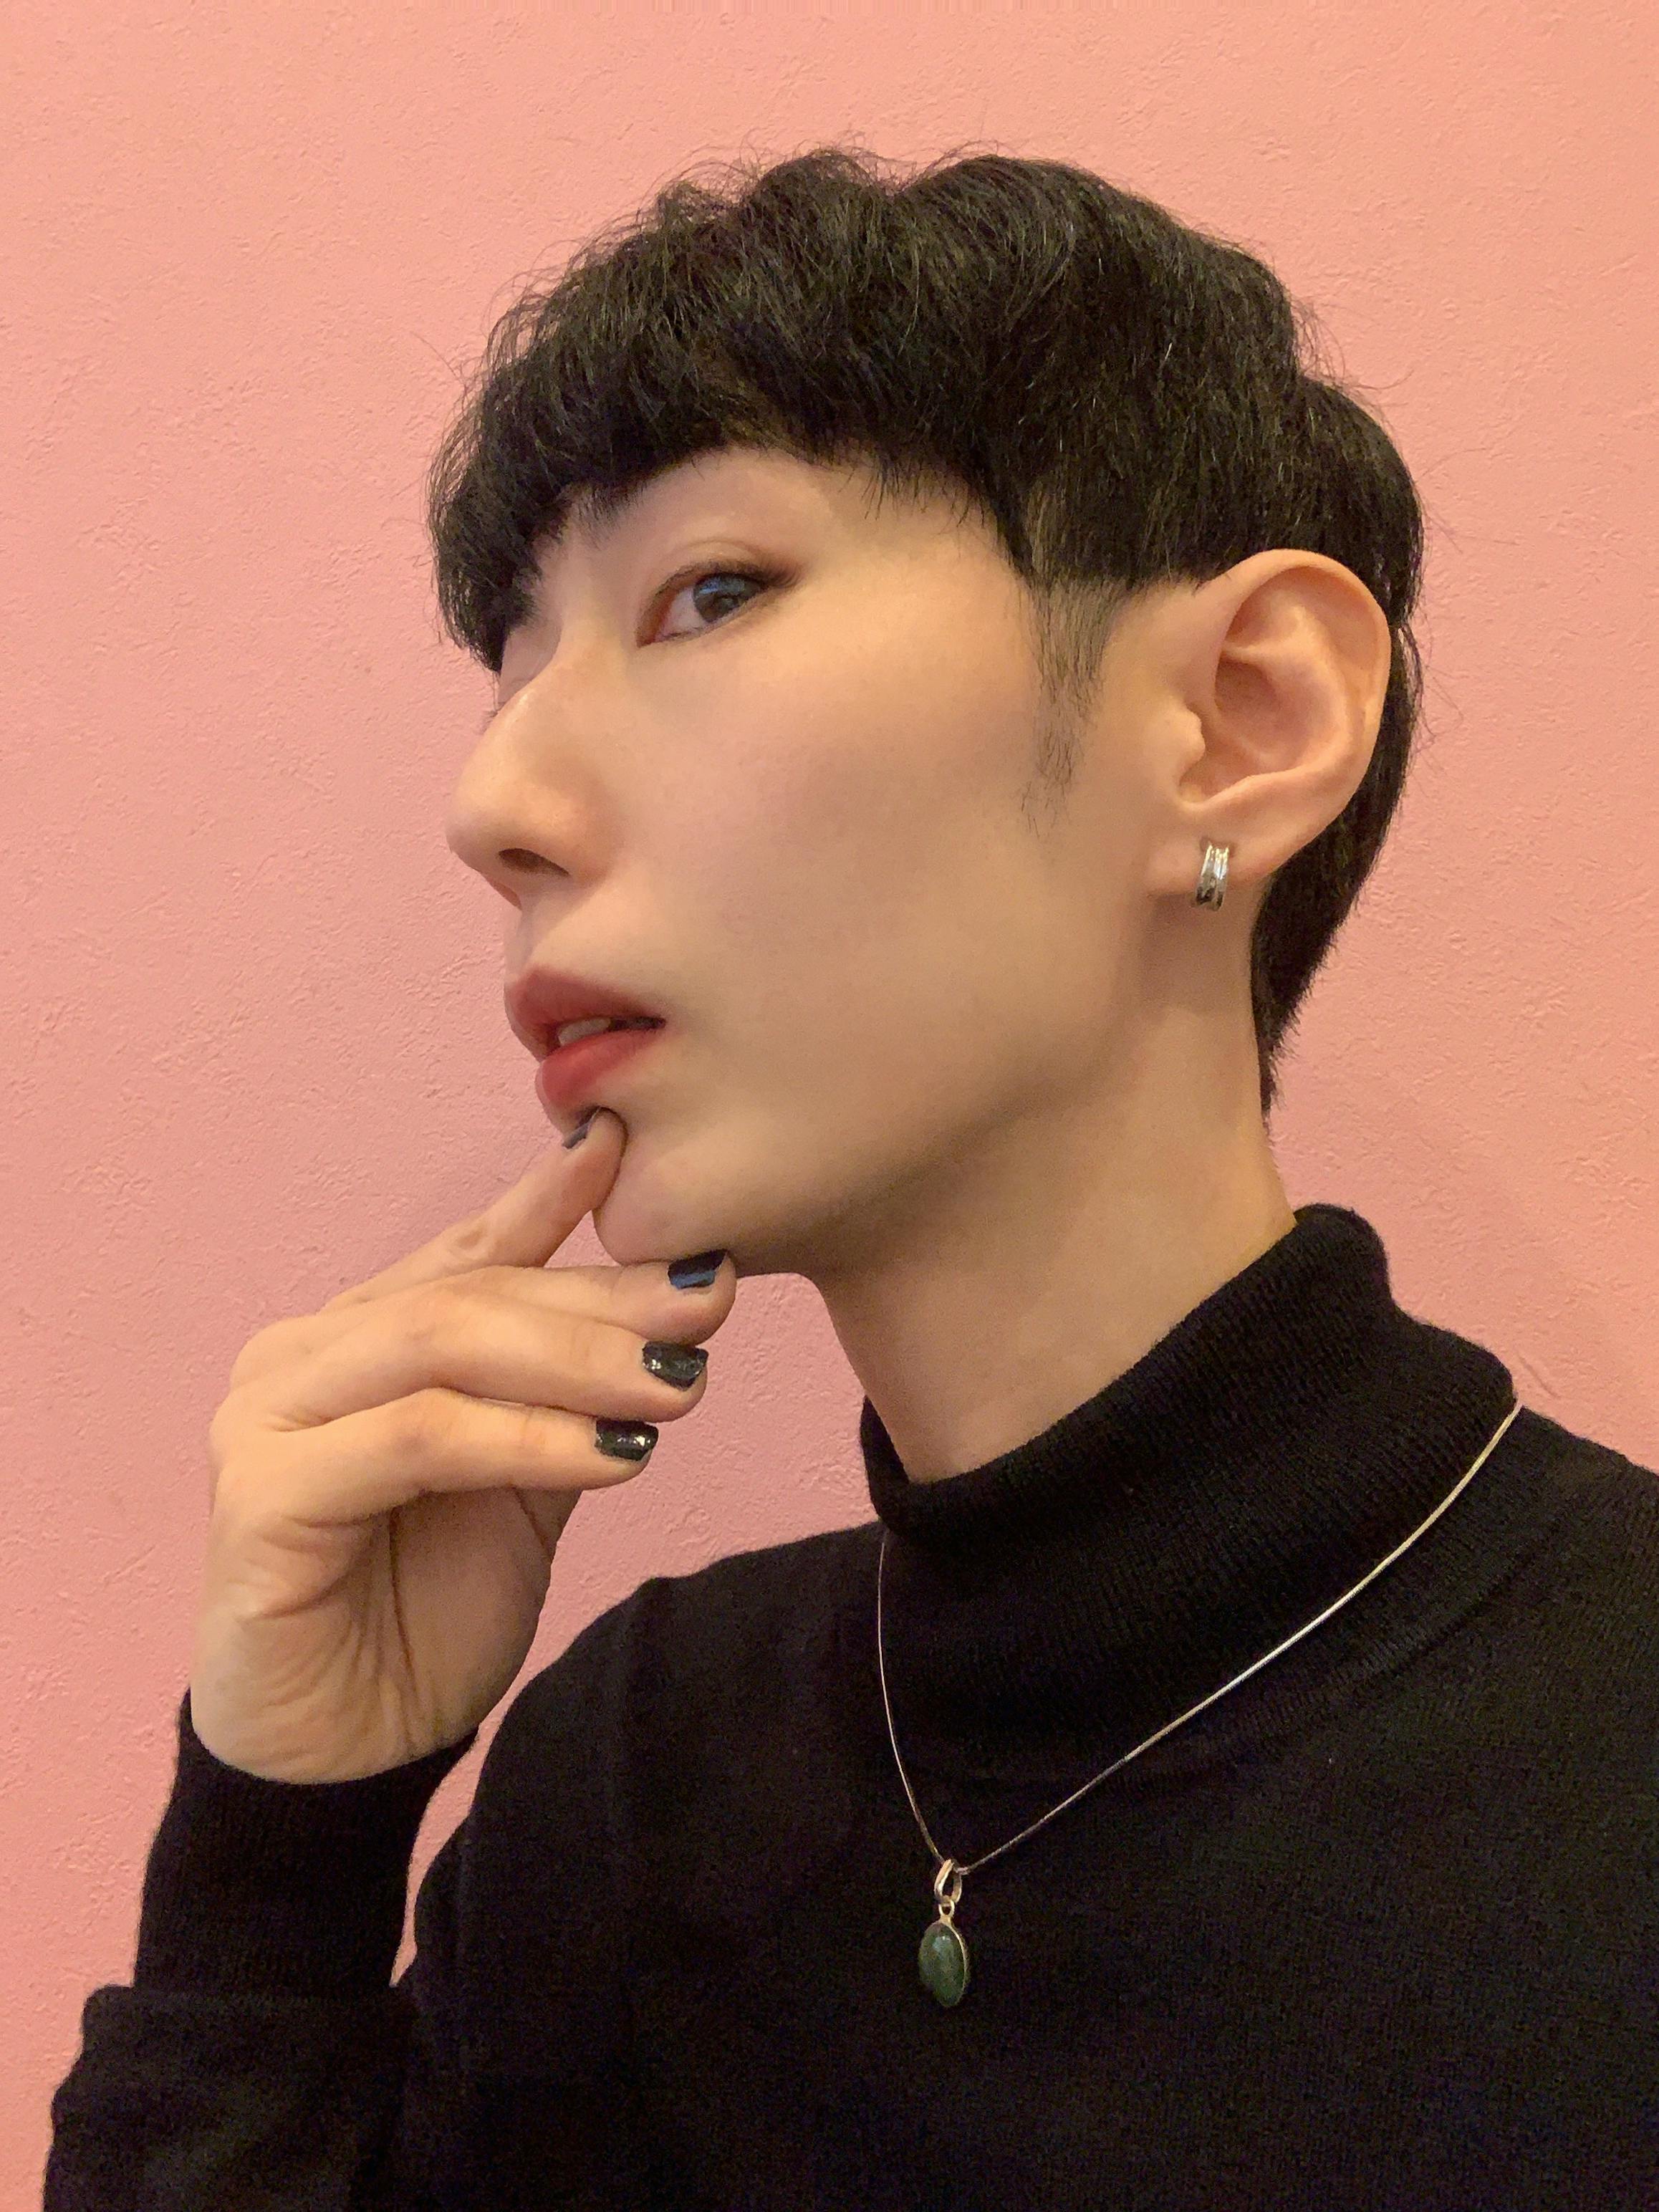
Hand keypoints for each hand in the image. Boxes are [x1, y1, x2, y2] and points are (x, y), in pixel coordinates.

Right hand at [187, 1110, 733, 1780]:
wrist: (347, 1750)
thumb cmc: (425, 1608)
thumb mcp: (525, 1480)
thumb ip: (571, 1395)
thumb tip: (676, 1300)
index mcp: (356, 1340)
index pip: (467, 1256)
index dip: (548, 1203)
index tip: (629, 1150)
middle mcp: (300, 1359)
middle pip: (468, 1298)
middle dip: (601, 1299)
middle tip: (707, 1299)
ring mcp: (266, 1420)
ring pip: (442, 1348)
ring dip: (576, 1362)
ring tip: (680, 1381)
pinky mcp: (263, 1498)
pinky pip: (419, 1440)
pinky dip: (524, 1440)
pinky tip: (612, 1458)